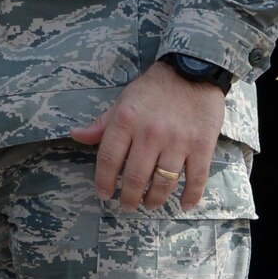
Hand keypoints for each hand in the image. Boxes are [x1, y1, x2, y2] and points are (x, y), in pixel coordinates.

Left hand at [69, 61, 226, 211]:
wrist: (192, 72)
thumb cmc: (152, 89)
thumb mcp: (122, 102)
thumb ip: (101, 124)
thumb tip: (75, 136)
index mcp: (125, 121)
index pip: (108, 159)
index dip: (103, 181)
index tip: (103, 194)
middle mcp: (150, 134)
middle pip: (134, 176)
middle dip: (128, 197)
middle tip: (127, 205)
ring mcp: (177, 141)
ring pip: (163, 182)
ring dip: (154, 199)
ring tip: (149, 205)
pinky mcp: (202, 146)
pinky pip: (196, 178)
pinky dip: (190, 196)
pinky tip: (184, 205)